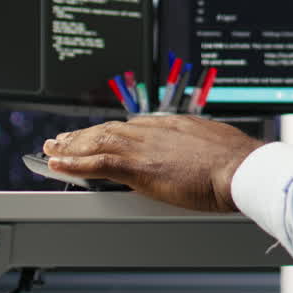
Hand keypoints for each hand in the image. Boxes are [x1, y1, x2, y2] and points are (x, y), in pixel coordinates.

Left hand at [44, 115, 263, 211]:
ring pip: (98, 142)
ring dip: (73, 146)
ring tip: (54, 149)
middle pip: (109, 129)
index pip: (131, 126)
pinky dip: (75, 163)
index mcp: (172, 125)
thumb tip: (199, 152)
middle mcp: (153, 131)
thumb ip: (198, 145)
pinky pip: (98, 163)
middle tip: (64, 139)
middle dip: (84, 135)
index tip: (99, 134)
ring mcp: (144, 148)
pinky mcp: (139, 168)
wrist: (239, 167)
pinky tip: (59, 164)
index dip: (110, 131)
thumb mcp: (215, 144)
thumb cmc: (235, 160)